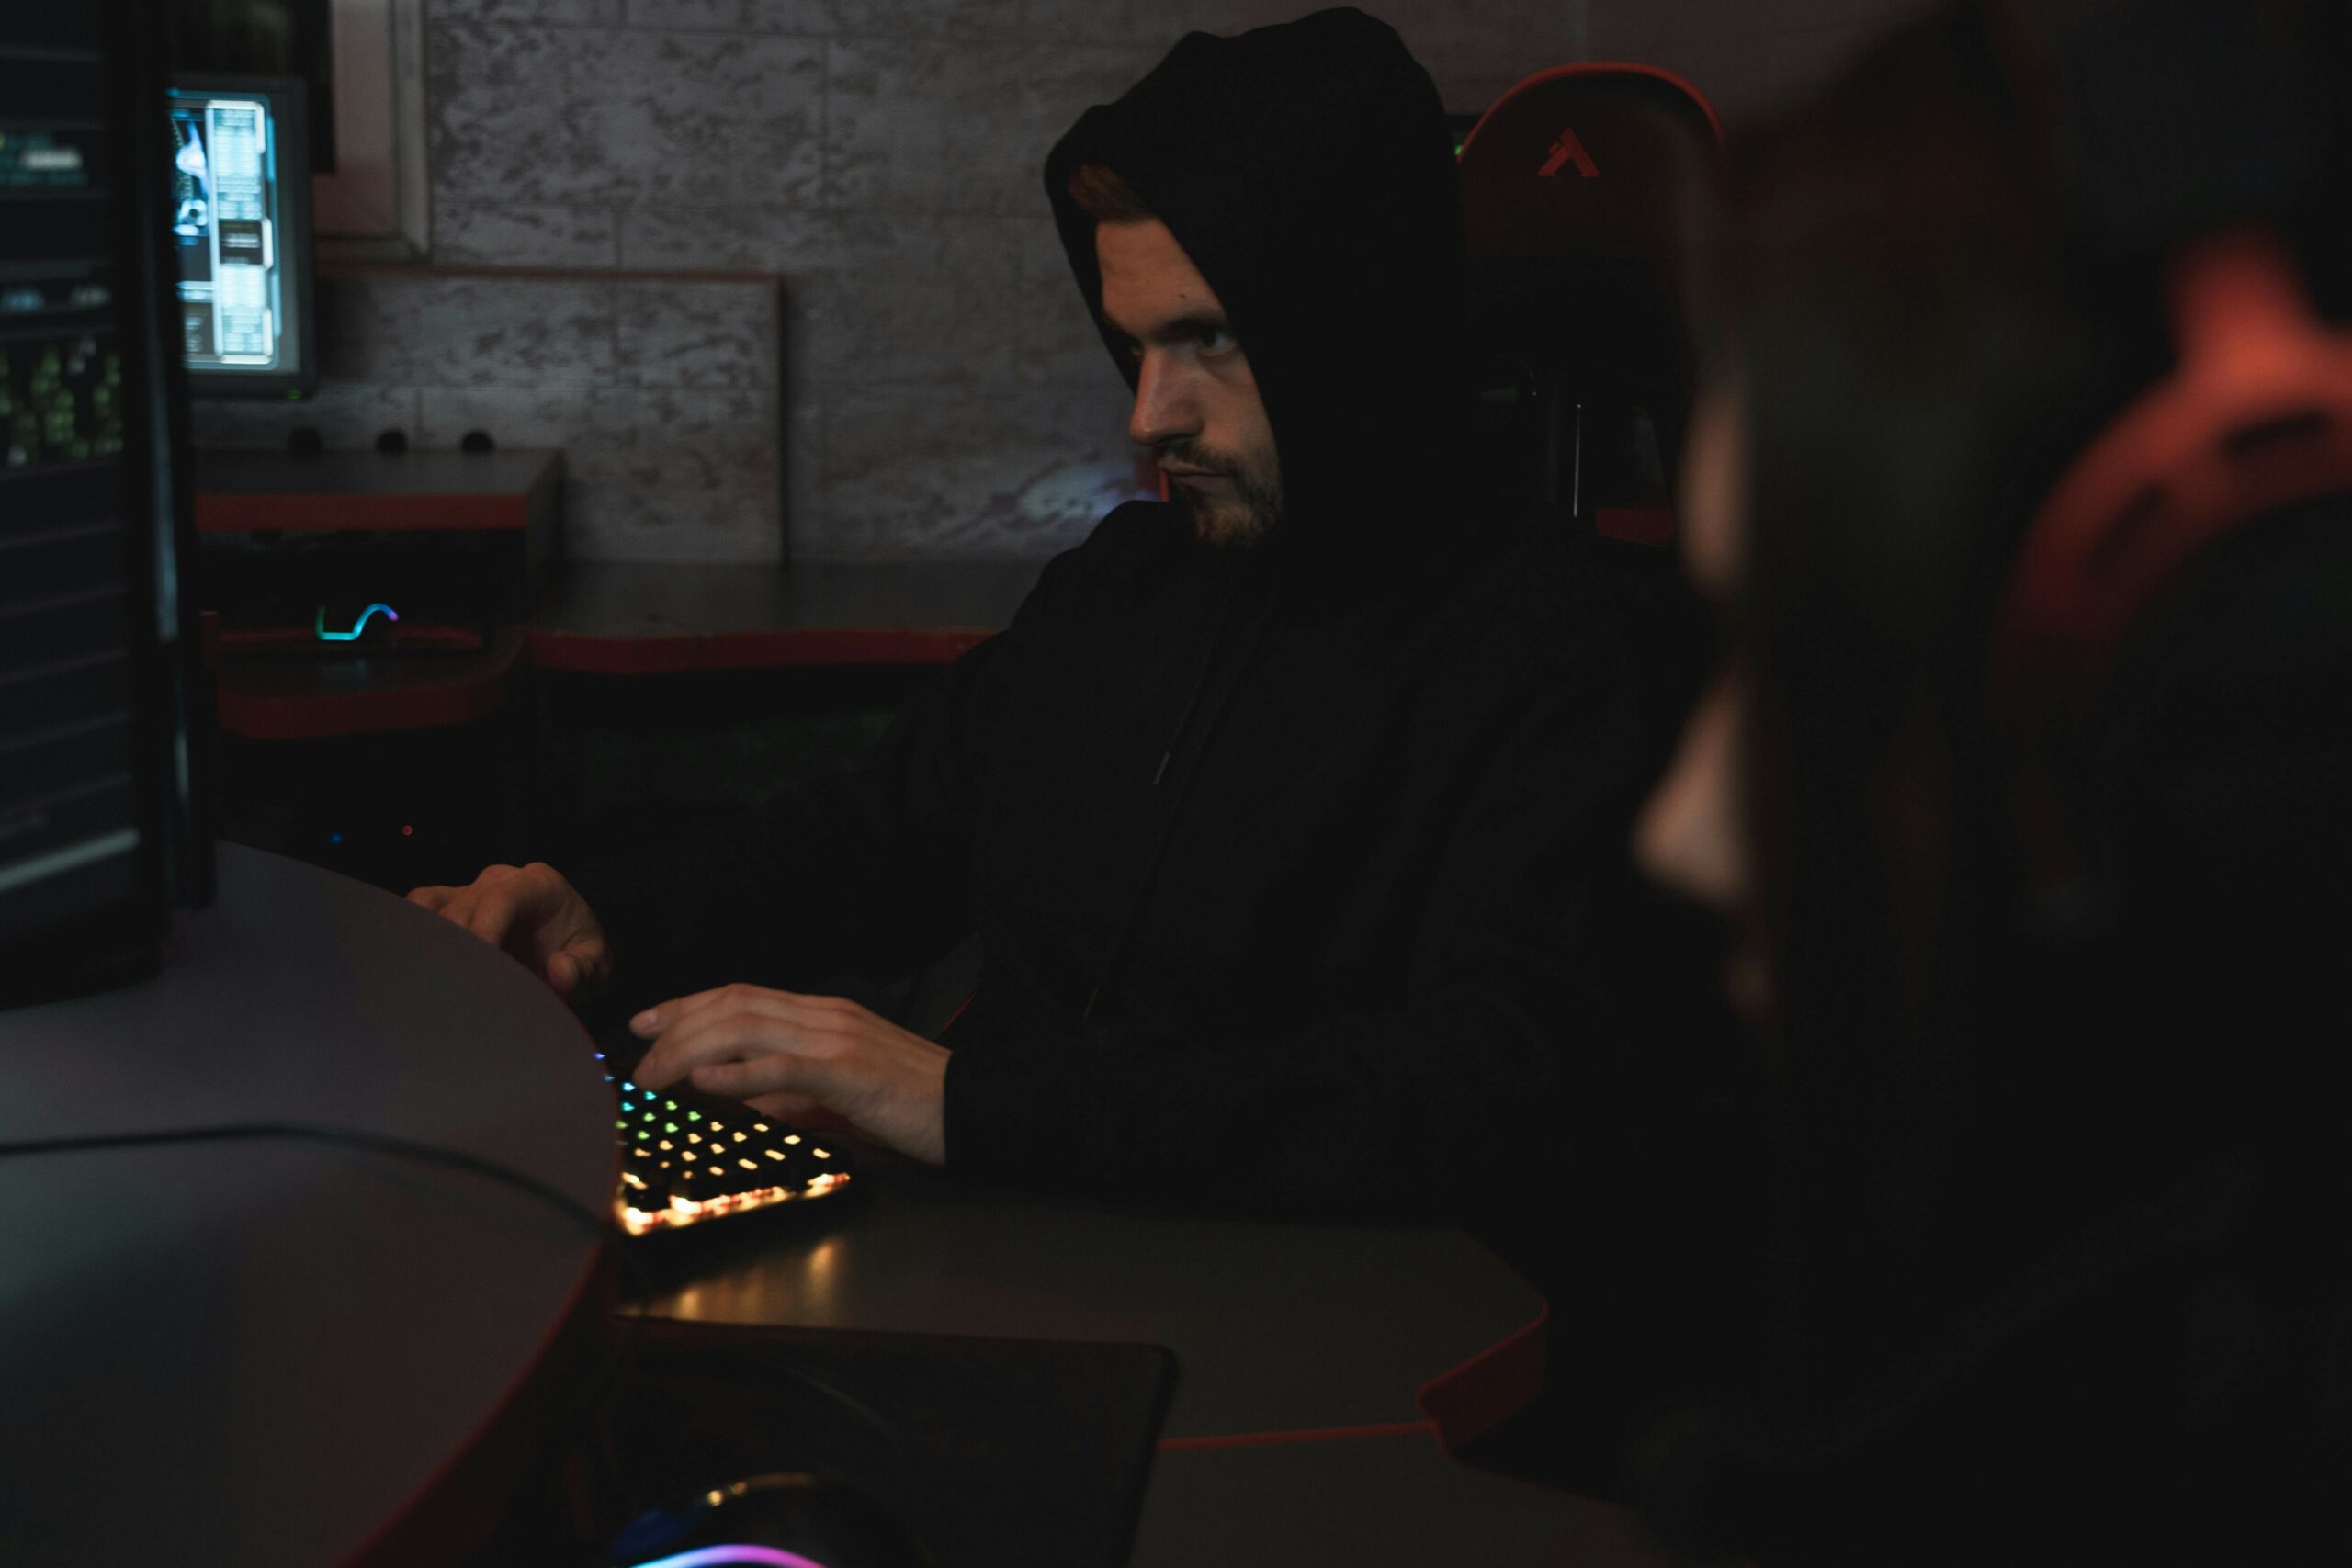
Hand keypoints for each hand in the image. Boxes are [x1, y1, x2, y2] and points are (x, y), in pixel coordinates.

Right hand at [406, 862, 610, 999]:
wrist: (568, 948)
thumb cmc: (580, 955)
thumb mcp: (596, 966)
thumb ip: (583, 970)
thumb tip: (559, 973)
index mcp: (539, 885)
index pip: (500, 900)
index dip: (483, 931)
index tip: (478, 967)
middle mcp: (500, 879)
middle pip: (462, 908)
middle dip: (457, 949)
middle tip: (454, 991)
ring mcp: (470, 889)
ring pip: (432, 906)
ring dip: (430, 942)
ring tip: (434, 982)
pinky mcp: (449, 904)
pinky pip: (419, 907)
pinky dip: (413, 932)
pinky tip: (417, 968)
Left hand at [630, 984, 949, 1164]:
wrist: (975, 1107)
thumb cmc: (915, 1105)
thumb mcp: (843, 1097)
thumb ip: (795, 1095)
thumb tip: (748, 1103)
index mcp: (825, 1016)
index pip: (742, 996)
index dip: (687, 1005)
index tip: (646, 1023)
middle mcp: (826, 1016)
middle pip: (734, 1004)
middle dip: (675, 1026)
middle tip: (636, 1056)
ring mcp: (837, 1039)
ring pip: (747, 1027)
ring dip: (690, 1049)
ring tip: (655, 1073)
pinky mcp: (849, 1072)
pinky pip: (782, 1066)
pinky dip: (737, 1072)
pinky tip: (703, 1082)